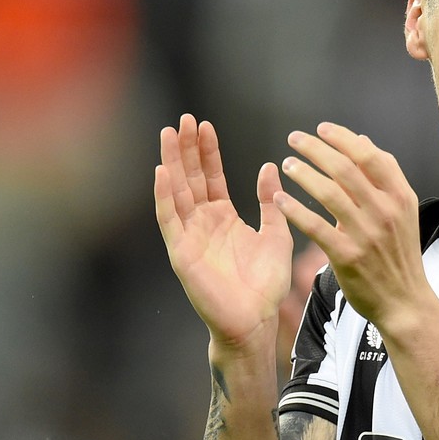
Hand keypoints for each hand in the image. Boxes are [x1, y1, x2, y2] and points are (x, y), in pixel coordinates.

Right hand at [154, 114, 292, 355]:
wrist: (255, 320)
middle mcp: (202, 224)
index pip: (211, 177)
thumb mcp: (277, 235)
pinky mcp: (181, 252)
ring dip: (171, 163)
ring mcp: (189, 236)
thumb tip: (269, 167)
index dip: (207, 152)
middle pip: (190, 178)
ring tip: (169, 134)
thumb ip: (270, 202)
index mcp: (223, 218)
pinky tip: (161, 172)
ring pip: (176, 192)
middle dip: (186, 148)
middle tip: (184, 118)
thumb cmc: (265, 285)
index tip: (205, 125)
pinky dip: (164, 196)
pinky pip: (170, 220)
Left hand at [275, 123, 425, 330]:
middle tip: (294, 139)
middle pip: (345, 168)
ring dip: (303, 174)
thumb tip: (363, 140)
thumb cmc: (399, 254)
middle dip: (316, 149)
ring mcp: (366, 234)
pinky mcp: (347, 256)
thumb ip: (384, 176)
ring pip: (329, 193)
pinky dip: (296, 210)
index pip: (369, 155)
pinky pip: (315, 227)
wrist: (404, 301)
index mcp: (399, 196)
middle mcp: (385, 211)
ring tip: (287, 164)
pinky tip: (281, 200)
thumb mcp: (402, 211)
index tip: (321, 129)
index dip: (343, 138)